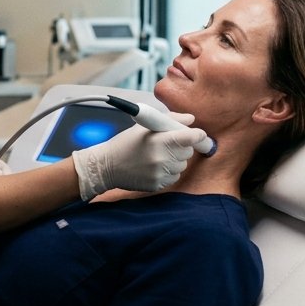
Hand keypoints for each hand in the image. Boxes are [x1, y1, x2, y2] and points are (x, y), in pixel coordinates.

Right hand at [72, 117, 206, 200]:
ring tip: (158, 156)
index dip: (197, 135)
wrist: (106, 166)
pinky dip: (169, 171)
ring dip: (176, 160)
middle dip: (182, 146)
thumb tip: (191, 120)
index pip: (190, 138)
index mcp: (160, 140)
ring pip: (182, 165)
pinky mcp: (158, 185)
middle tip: (168, 144)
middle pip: (188, 152)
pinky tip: (155, 166)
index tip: (198, 135)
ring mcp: (161, 173)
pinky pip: (174, 177)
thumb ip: (170, 120)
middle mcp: (162, 158)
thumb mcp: (144, 126)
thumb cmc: (125, 143)